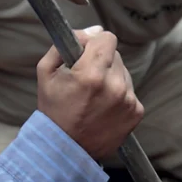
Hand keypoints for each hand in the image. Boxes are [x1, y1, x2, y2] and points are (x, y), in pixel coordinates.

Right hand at [36, 26, 143, 158]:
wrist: (64, 150)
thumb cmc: (53, 111)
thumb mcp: (45, 72)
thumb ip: (65, 44)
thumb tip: (91, 31)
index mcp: (92, 74)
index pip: (107, 38)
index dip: (95, 42)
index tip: (86, 53)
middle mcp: (114, 86)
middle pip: (116, 55)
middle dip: (102, 61)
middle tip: (86, 80)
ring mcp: (128, 101)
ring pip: (124, 73)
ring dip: (111, 79)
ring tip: (94, 97)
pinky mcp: (136, 113)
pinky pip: (130, 92)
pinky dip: (119, 96)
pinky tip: (103, 108)